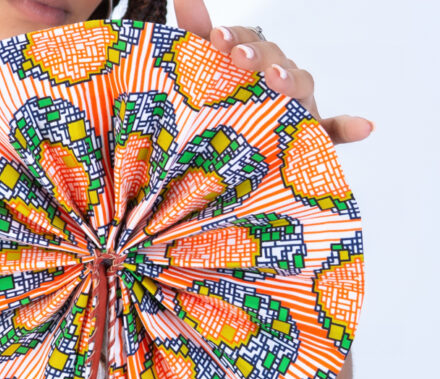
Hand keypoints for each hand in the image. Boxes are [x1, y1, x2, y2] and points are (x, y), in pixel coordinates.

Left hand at [173, 0, 373, 145]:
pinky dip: (349, 128)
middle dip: (258, 55)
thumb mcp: (202, 74)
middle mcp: (281, 79)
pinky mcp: (311, 138)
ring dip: (292, 81)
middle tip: (238, 58)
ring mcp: (300, 106)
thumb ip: (195, 35)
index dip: (235, 37)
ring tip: (277, 81)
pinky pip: (333, 133)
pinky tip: (365, 126)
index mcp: (257, 62)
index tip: (216, 38)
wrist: (226, 161)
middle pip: (276, 58)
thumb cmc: (221, 109)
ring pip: (301, 86)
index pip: (249, 41)